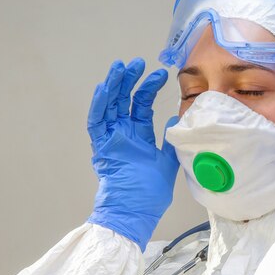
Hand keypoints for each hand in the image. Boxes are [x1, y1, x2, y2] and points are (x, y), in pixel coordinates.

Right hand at [87, 58, 178, 251]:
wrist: (136, 212)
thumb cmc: (150, 193)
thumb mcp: (168, 162)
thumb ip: (171, 142)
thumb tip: (178, 121)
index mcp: (139, 136)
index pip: (142, 105)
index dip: (149, 89)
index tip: (161, 74)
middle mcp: (123, 135)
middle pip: (124, 101)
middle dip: (130, 81)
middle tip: (138, 62)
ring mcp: (111, 140)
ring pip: (109, 106)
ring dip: (114, 86)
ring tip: (120, 66)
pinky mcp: (101, 148)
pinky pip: (97, 122)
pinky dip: (100, 105)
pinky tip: (106, 87)